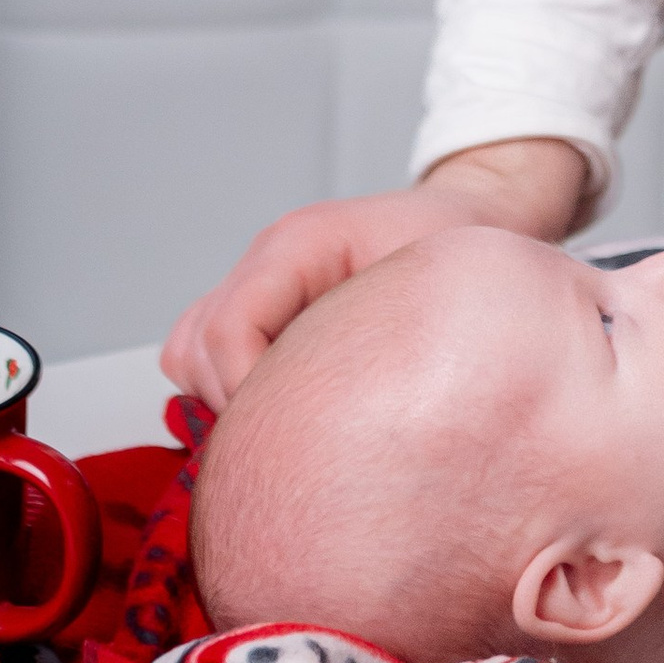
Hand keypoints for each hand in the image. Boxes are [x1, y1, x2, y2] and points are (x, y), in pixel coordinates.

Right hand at [158, 135, 589, 410]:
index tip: (297, 436)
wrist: (474, 221)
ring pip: (189, 358)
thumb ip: (410, 334)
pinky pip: (206, 361)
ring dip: (227, 402)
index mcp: (302, 242)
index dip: (247, 394)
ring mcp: (258, 284)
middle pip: (196, 351)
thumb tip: (375, 417)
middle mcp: (267, 259)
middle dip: (239, 409)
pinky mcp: (259, 310)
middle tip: (302, 440)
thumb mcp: (448, 281)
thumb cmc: (464, 248)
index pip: (227, 329)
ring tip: (296, 423)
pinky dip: (230, 393)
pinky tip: (292, 409)